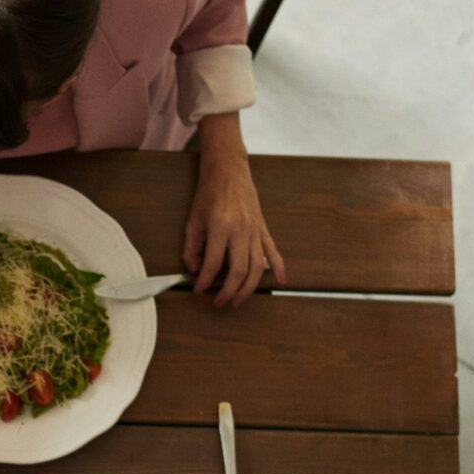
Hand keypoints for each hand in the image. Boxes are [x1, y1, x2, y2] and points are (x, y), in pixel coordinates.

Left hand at [183, 147, 284, 308]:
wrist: (229, 170)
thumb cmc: (209, 194)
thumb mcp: (193, 220)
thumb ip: (191, 248)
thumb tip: (193, 270)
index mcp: (221, 227)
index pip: (213, 263)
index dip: (204, 281)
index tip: (198, 290)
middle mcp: (241, 230)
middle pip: (239, 270)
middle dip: (228, 291)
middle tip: (219, 302)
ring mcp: (255, 230)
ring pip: (257, 266)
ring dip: (249, 288)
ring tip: (238, 300)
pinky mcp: (263, 228)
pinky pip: (273, 251)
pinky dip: (279, 267)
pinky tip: (281, 281)